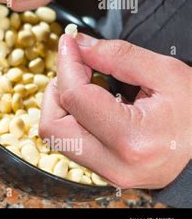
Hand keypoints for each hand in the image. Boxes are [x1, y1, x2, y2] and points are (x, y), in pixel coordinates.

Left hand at [39, 34, 191, 188]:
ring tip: (86, 85)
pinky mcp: (107, 174)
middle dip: (56, 90)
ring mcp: (109, 174)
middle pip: (52, 125)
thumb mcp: (166, 74)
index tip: (69, 43)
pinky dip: (71, 119)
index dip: (66, 63)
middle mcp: (114, 164)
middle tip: (76, 69)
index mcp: (131, 139)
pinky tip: (92, 104)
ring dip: (61, 105)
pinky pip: (71, 145)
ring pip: (56, 138)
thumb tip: (79, 44)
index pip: (74, 97)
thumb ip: (118, 55)